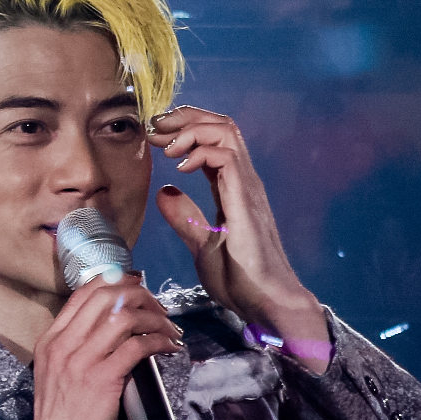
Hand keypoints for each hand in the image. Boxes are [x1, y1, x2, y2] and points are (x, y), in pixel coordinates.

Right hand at [25, 273, 183, 419]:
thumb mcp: (58, 375)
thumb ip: (78, 350)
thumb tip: (116, 332)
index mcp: (50, 340)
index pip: (83, 293)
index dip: (115, 282)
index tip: (138, 287)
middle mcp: (63, 344)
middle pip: (106, 297)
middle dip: (141, 295)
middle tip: (159, 308)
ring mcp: (81, 360)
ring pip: (124, 317)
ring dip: (155, 318)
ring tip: (170, 330)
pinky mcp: (102, 379)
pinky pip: (138, 346)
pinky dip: (159, 342)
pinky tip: (169, 348)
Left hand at [149, 105, 328, 359]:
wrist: (265, 302)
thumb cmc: (240, 278)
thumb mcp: (201, 243)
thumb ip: (185, 217)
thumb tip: (164, 191)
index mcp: (232, 188)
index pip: (213, 139)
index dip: (183, 129)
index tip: (154, 135)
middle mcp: (243, 181)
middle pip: (221, 124)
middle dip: (185, 117)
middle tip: (155, 126)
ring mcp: (247, 188)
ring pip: (226, 132)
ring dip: (191, 130)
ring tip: (166, 145)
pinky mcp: (246, 201)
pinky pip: (227, 158)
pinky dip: (200, 152)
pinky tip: (180, 166)